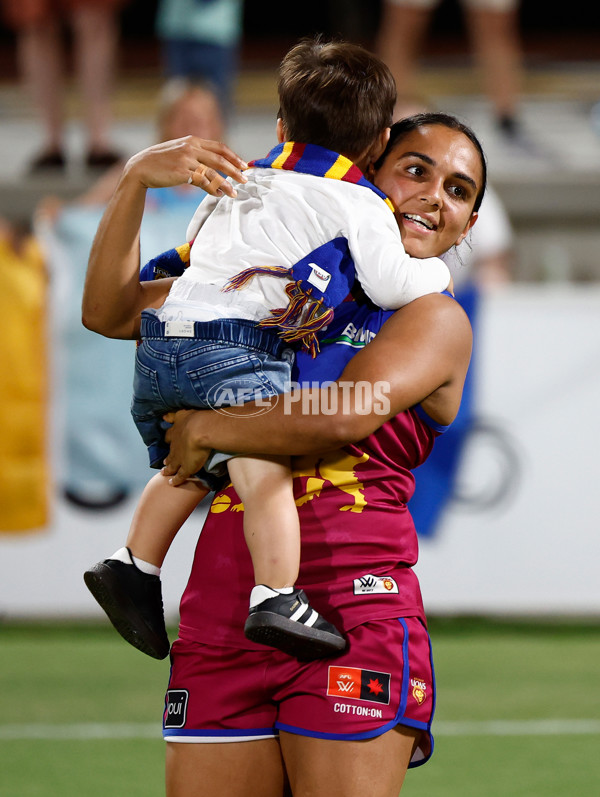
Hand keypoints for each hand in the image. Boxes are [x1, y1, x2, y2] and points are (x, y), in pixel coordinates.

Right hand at [124, 137, 247, 197]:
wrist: (140, 167)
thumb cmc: (160, 161)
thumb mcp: (178, 151)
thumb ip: (194, 154)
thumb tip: (211, 166)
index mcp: (192, 140)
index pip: (219, 147)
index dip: (233, 156)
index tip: (243, 165)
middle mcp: (191, 147)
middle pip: (220, 159)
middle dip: (235, 170)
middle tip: (245, 179)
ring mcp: (187, 159)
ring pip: (213, 172)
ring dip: (226, 183)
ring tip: (234, 192)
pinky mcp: (182, 172)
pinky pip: (203, 182)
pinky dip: (213, 189)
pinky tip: (218, 195)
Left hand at [162, 409, 211, 485]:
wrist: (201, 430)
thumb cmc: (195, 419)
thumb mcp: (183, 413)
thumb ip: (174, 415)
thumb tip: (164, 416)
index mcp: (176, 432)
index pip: (170, 436)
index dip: (168, 439)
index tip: (167, 440)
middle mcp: (175, 446)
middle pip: (170, 453)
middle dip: (167, 457)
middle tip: (165, 462)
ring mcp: (179, 458)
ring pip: (172, 466)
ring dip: (168, 469)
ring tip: (165, 473)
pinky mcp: (186, 468)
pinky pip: (179, 476)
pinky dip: (175, 480)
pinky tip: (172, 483)